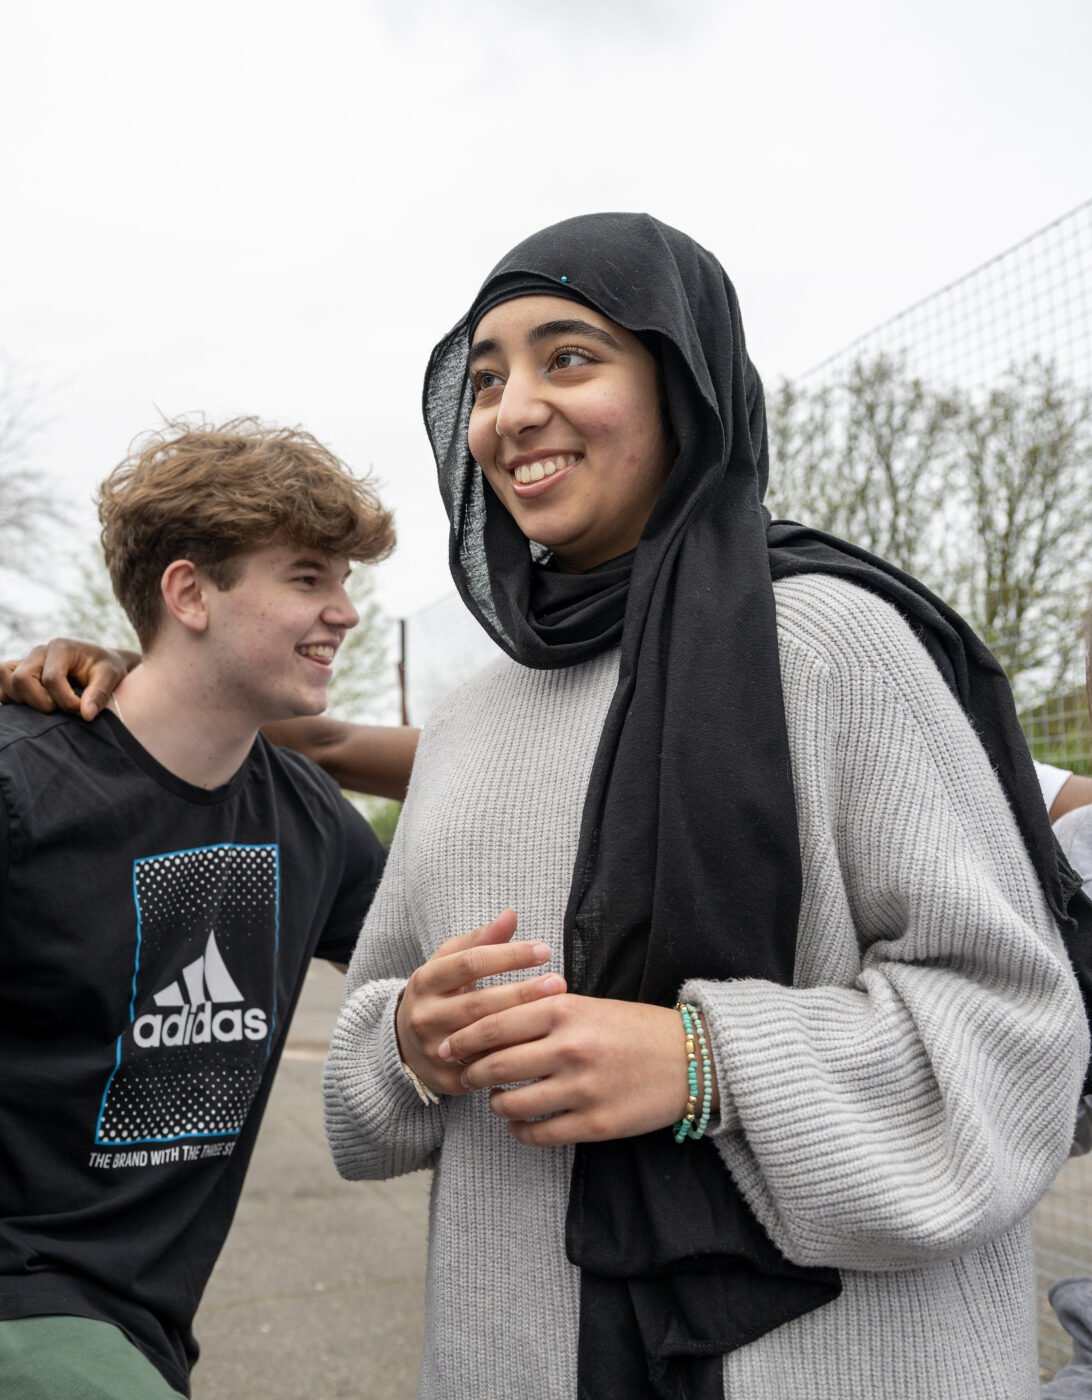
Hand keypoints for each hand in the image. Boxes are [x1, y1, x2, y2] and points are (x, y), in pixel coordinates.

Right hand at [0, 639, 138, 720]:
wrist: (101, 664)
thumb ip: (99, 693)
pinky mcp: (18, 674)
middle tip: (61, 710)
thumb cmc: (107, 668)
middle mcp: (38, 652)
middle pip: (22, 680)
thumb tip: (85, 715)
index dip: (65, 701)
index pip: (51, 678)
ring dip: (24, 701)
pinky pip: (1, 686)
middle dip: (41, 702)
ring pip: (6, 681)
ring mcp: (25, 662)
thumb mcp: (111, 676)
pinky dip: (10, 699)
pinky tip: (31, 708)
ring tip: (48, 707)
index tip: (81, 711)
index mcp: (61, 647)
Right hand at [396, 909, 565, 1096]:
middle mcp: (426, 1016)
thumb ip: (481, 939)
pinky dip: (513, 1057)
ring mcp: (435, 1050)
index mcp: (426, 981)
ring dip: (522, 1026)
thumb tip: (512, 914)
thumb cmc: (438, 993)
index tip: (543, 950)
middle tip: (559, 982)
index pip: (469, 963)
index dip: (508, 956)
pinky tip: (541, 1046)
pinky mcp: (447, 1079)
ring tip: (557, 1012)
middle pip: (479, 1004)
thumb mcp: (449, 962)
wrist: (404, 1044)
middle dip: (522, 993)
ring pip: (483, 1039)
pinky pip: (486, 1069)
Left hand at [443, 995, 710, 1146]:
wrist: (690, 1058)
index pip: (495, 1025)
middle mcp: (569, 1048)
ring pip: (512, 1104)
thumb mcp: (588, 1006)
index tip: (448, 1048)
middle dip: (472, 1074)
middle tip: (466, 1077)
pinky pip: (539, 1134)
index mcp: (564, 1010)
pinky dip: (520, 1132)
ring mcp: (582, 1089)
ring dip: (495, 1105)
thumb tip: (491, 1023)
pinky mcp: (595, 1124)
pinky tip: (520, 1125)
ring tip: (497, 1100)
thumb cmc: (633, 1028)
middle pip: (495, 1065)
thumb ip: (543, 1011)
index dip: (464, 1039)